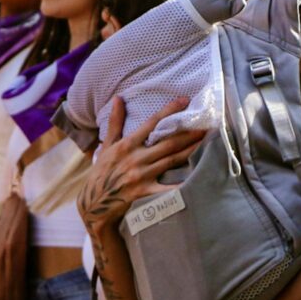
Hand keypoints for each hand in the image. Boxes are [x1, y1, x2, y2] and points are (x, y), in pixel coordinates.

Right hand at [78, 97, 202, 230]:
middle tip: (206, 124)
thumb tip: (118, 98)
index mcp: (128, 144)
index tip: (185, 100)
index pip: (151, 123)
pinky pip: (166, 188)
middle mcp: (136, 158)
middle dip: (188, 133)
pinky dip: (180, 184)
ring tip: (205, 141)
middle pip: (168, 143)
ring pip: (171, 160)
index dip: (169, 110)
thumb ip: (115, 122)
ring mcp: (141, 175)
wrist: (94, 201)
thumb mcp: (107, 145)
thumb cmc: (102, 171)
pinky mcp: (145, 192)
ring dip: (190, 150)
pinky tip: (195, 178)